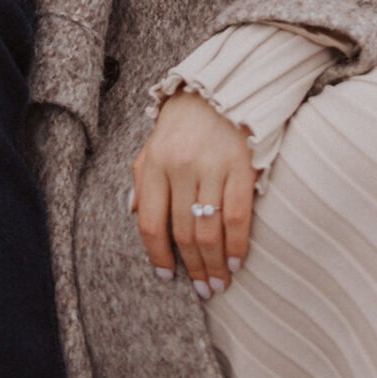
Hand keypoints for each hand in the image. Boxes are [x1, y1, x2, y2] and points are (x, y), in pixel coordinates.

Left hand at [132, 91, 255, 297]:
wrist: (221, 86)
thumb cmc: (184, 120)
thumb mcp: (153, 144)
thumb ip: (143, 179)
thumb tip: (135, 213)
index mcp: (155, 165)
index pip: (151, 223)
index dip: (157, 255)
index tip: (167, 276)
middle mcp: (180, 168)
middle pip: (182, 232)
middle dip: (193, 267)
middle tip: (202, 291)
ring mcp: (211, 167)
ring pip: (209, 229)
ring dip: (214, 264)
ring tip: (219, 284)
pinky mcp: (241, 165)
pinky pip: (237, 214)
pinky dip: (237, 244)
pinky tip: (237, 261)